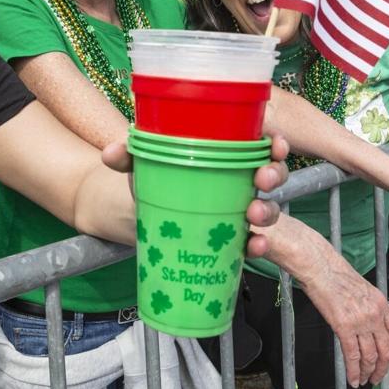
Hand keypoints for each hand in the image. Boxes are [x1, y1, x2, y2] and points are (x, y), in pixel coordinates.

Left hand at [102, 134, 290, 258]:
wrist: (135, 216)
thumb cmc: (147, 180)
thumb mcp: (140, 166)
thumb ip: (129, 157)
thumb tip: (112, 152)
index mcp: (223, 154)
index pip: (259, 142)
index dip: (275, 142)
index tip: (275, 144)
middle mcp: (237, 180)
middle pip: (271, 173)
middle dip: (274, 174)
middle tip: (262, 179)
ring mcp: (236, 210)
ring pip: (267, 207)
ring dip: (267, 210)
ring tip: (253, 214)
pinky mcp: (230, 238)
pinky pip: (252, 241)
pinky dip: (257, 245)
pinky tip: (254, 246)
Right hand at [296, 230, 388, 385]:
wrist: (320, 267)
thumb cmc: (336, 274)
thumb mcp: (363, 290)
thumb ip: (371, 309)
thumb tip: (370, 328)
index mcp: (382, 304)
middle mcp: (375, 314)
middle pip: (386, 351)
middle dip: (383, 370)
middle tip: (377, 379)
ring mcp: (360, 321)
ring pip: (370, 357)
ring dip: (367, 373)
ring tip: (363, 380)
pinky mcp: (343, 326)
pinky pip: (352, 356)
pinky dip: (353, 371)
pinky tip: (352, 378)